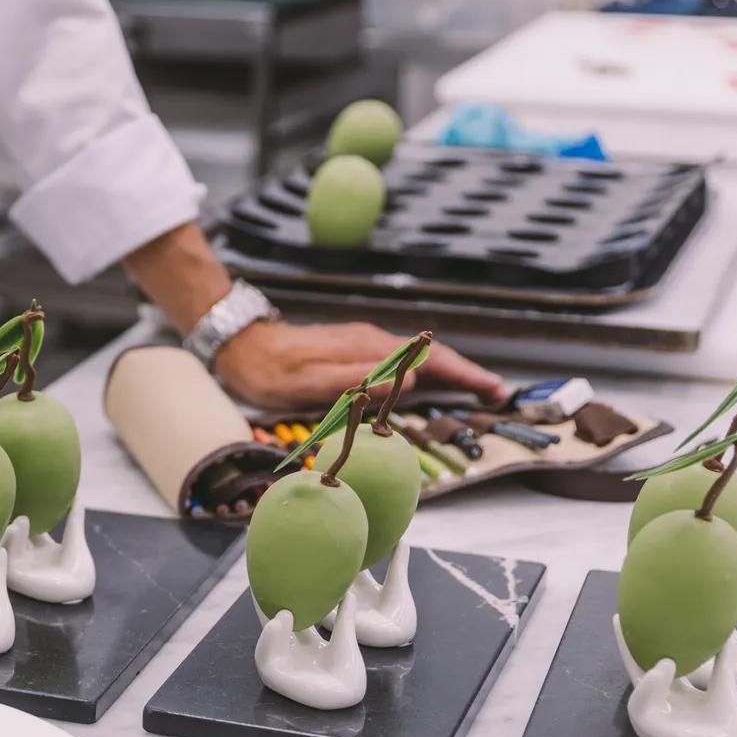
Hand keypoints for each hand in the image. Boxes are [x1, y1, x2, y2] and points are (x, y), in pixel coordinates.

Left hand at [212, 320, 505, 409]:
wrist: (240, 346)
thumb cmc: (269, 371)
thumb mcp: (307, 383)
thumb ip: (357, 382)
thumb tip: (407, 380)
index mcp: (365, 349)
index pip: (427, 361)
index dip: (462, 375)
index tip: (490, 388)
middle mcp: (369, 342)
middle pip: (430, 357)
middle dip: (465, 373)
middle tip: (496, 393)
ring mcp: (361, 345)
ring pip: (416, 359)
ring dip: (448, 373)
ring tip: (475, 390)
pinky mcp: (352, 352)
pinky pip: (399, 362)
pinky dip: (424, 372)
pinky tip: (431, 383)